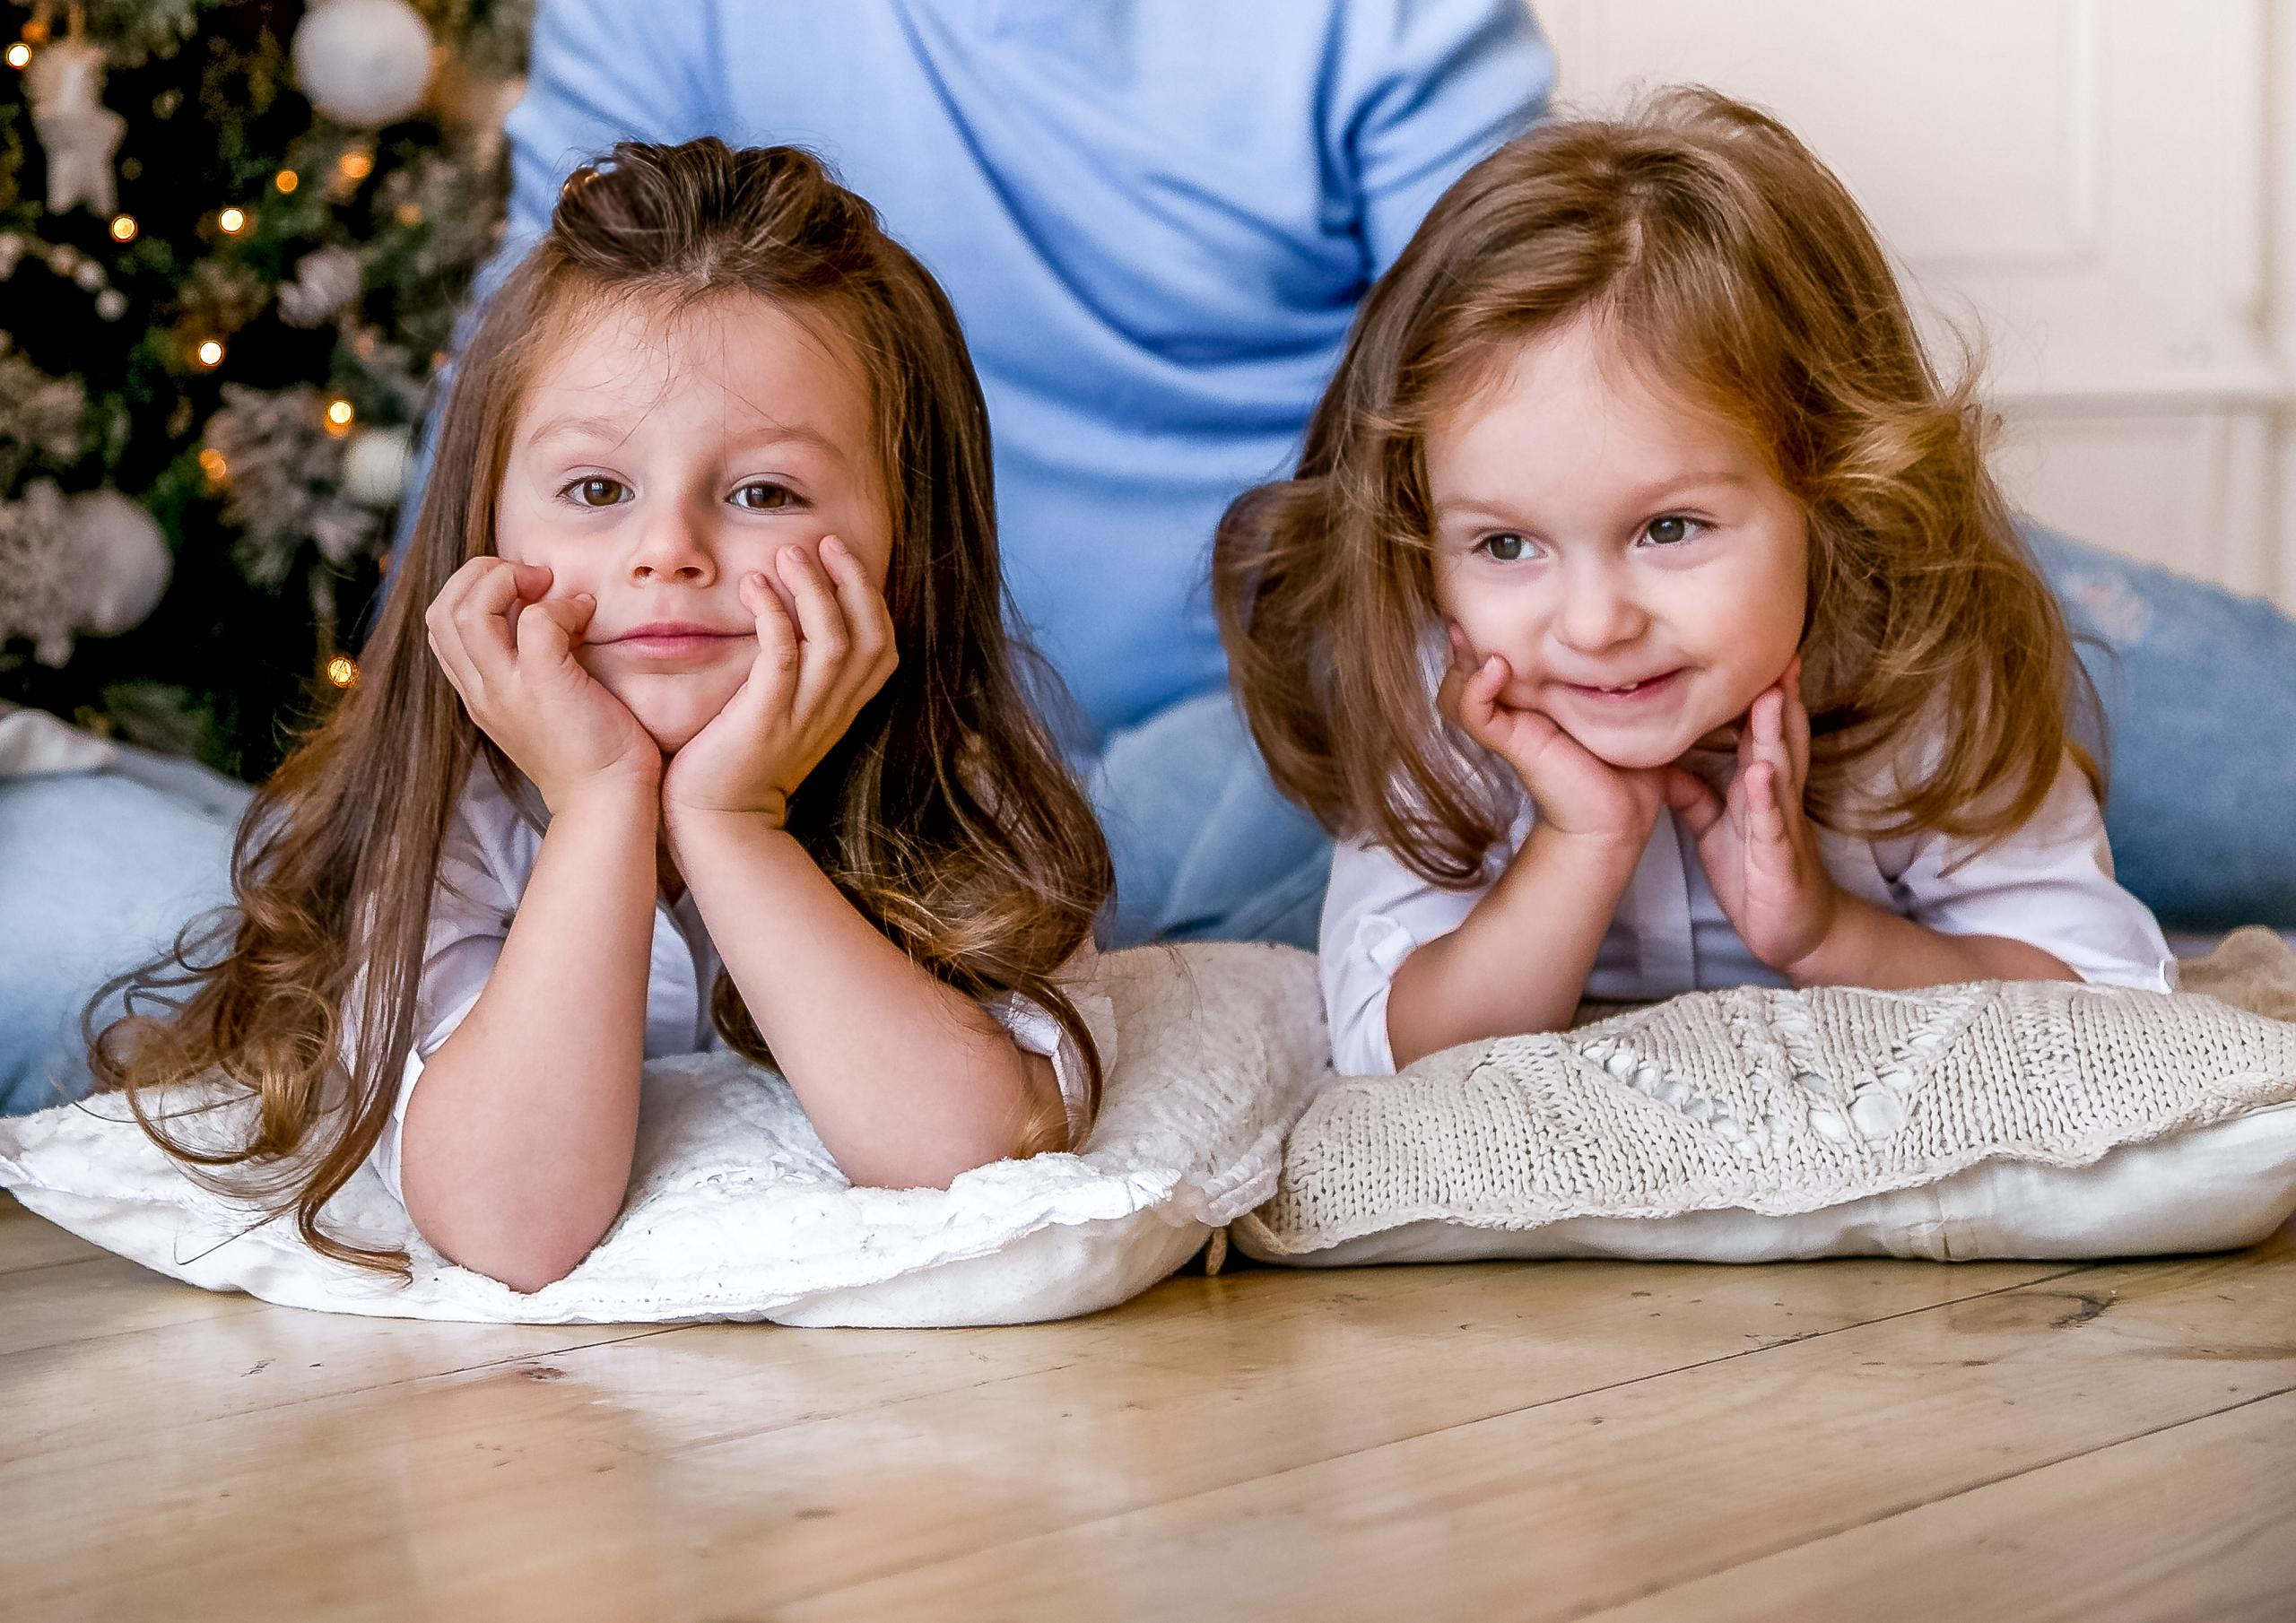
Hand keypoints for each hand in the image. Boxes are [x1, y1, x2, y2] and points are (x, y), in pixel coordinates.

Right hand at [425, 557, 658, 811]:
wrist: (607, 802)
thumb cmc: (592, 753)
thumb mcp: (545, 706)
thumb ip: (531, 667)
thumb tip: (548, 611)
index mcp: (478, 695)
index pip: (440, 627)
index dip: (470, 590)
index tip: (519, 590)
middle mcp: (482, 691)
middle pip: (441, 610)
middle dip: (479, 573)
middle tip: (529, 576)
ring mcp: (507, 689)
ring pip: (469, 609)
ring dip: (506, 578)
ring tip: (546, 584)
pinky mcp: (543, 685)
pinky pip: (536, 620)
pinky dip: (561, 606)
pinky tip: (586, 616)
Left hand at [662, 537, 896, 830]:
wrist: (716, 818)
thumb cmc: (738, 761)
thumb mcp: (784, 716)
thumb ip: (797, 676)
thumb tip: (790, 623)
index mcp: (841, 708)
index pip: (883, 647)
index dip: (871, 597)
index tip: (843, 556)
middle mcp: (831, 710)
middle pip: (871, 637)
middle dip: (854, 582)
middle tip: (825, 540)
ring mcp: (802, 716)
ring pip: (835, 642)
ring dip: (815, 590)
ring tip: (788, 553)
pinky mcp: (765, 720)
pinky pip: (782, 658)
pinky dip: (773, 615)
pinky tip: (753, 585)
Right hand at [1441, 626, 1707, 850]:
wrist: (1619, 819)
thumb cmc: (1626, 766)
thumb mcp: (1626, 707)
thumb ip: (1626, 675)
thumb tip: (1651, 637)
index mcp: (1534, 697)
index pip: (1493, 652)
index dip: (1490, 623)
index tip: (1507, 593)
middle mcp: (1514, 708)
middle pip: (1466, 662)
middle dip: (1467, 631)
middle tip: (1471, 601)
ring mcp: (1509, 725)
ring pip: (1459, 685)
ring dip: (1462, 656)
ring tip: (1468, 629)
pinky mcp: (1513, 744)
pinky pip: (1475, 713)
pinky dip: (1475, 689)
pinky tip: (1494, 668)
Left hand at [1672, 659, 1843, 973]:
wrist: (1794, 932)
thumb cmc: (1756, 875)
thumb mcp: (1716, 828)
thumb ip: (1692, 793)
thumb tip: (1658, 759)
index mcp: (1759, 787)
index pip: (1758, 730)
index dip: (1756, 690)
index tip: (1747, 646)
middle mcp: (1775, 797)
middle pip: (1779, 736)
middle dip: (1779, 694)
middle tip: (1778, 648)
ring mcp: (1780, 826)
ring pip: (1782, 770)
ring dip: (1777, 734)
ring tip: (1770, 695)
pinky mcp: (1777, 859)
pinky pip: (1772, 825)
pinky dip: (1768, 799)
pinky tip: (1760, 776)